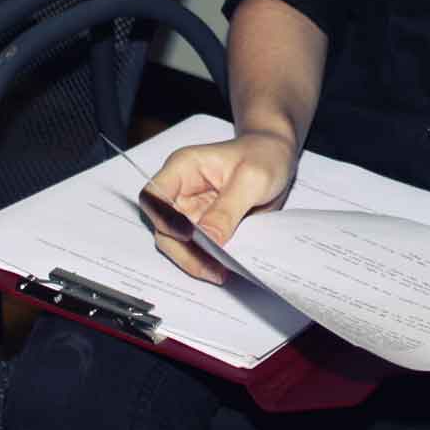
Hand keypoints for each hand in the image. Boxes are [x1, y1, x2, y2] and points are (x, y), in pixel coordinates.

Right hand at [140, 129, 296, 283]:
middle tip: (210, 267)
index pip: (154, 196)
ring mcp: (189, 211)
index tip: (189, 237)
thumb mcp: (252, 179)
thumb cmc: (263, 156)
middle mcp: (179, 191)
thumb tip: (208, 240)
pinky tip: (222, 269)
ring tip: (219, 273)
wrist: (276, 158)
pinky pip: (196, 249)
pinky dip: (206, 261)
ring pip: (177, 244)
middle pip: (163, 227)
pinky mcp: (203, 227)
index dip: (164, 219)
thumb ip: (227, 209)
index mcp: (183, 168)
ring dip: (194, 260)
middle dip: (183, 250)